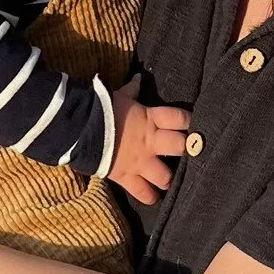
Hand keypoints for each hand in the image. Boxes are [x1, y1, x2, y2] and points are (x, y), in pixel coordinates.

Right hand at [108, 76, 189, 204]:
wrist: (79, 130)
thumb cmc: (99, 110)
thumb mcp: (117, 96)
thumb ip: (132, 90)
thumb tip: (139, 77)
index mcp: (150, 119)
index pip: (181, 118)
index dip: (189, 122)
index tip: (194, 126)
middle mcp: (150, 142)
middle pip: (180, 147)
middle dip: (185, 150)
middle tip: (185, 153)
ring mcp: (140, 163)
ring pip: (166, 177)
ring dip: (169, 179)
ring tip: (169, 179)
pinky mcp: (127, 178)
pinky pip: (144, 193)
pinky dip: (150, 197)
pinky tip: (153, 196)